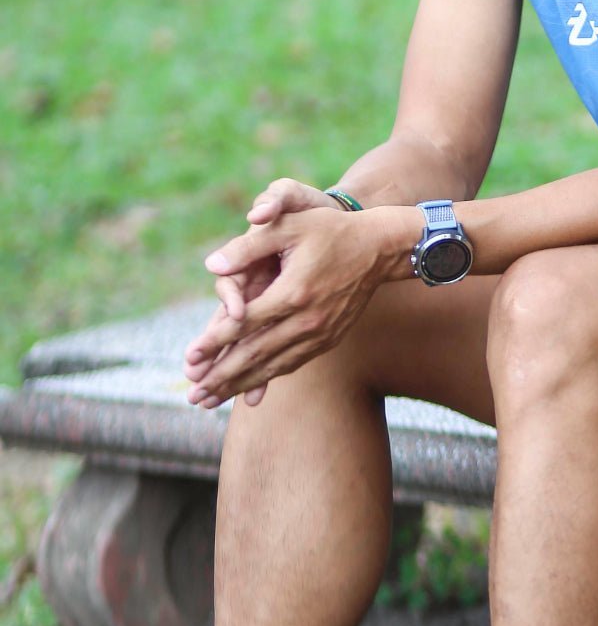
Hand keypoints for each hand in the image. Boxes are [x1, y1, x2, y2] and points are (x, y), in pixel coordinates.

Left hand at [183, 207, 409, 409]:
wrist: (380, 247)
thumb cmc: (332, 229)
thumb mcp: (291, 225)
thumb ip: (249, 245)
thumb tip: (211, 265)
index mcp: (293, 292)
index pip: (244, 324)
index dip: (214, 341)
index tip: (188, 358)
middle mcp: (306, 319)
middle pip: (255, 354)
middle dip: (221, 376)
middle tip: (192, 395)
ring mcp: (320, 333)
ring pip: (273, 366)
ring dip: (240, 385)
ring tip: (210, 401)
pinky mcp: (329, 338)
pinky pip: (293, 364)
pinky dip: (268, 379)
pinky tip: (250, 389)